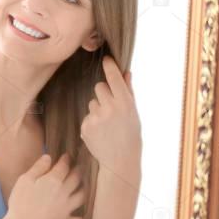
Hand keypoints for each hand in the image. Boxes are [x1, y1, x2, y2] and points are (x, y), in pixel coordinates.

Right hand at [3, 152, 84, 218]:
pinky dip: (83, 216)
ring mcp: (68, 208)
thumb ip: (38, 168)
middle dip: (78, 170)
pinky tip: (84, 214)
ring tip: (84, 185)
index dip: (66, 159)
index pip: (64, 166)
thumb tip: (49, 157)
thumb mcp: (24, 181)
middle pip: (76, 178)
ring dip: (85, 189)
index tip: (67, 155)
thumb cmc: (20, 202)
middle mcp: (65, 192)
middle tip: (79, 166)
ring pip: (82, 196)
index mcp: (54, 180)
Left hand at [80, 55, 141, 175]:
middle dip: (104, 93)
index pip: (113, 78)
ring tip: (108, 124)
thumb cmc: (131, 134)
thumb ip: (128, 92)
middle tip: (112, 108)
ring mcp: (95, 117)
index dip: (109, 67)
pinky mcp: (85, 126)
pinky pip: (87, 116)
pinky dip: (92, 122)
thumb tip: (126, 72)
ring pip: (92, 102)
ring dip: (98, 109)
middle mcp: (109, 108)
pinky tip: (101, 132)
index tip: (106, 59)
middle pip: (99, 87)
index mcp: (125, 103)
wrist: (120, 159)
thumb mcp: (134, 113)